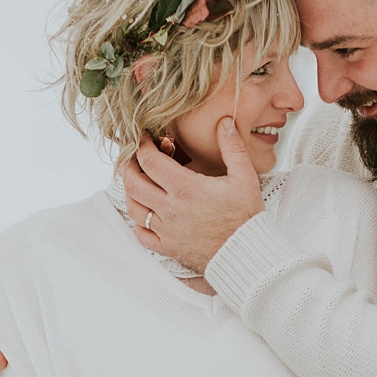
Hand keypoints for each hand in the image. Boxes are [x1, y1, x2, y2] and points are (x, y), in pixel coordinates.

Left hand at [121, 118, 264, 275]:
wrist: (246, 255)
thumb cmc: (246, 218)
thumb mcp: (244, 178)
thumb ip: (232, 147)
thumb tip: (224, 122)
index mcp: (186, 188)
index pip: (150, 161)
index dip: (142, 145)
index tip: (144, 139)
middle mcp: (170, 209)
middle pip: (133, 182)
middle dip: (129, 165)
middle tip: (135, 158)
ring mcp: (165, 230)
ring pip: (132, 206)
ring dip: (131, 191)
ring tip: (138, 181)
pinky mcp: (166, 247)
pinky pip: (140, 233)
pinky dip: (137, 220)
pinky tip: (145, 211)